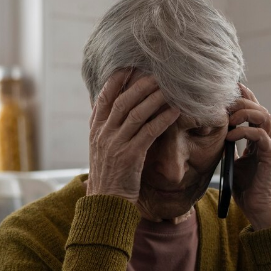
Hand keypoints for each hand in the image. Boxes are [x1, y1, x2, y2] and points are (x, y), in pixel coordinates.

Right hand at [86, 71, 179, 202]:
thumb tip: (120, 110)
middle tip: (157, 74)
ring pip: (136, 114)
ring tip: (170, 88)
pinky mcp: (130, 156)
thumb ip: (109, 130)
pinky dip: (163, 119)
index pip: (104, 98)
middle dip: (140, 85)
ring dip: (155, 99)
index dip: (116, 80)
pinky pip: (149, 132)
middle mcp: (103, 134)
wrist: (106, 203)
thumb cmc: (110, 176)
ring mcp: (115, 144)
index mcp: (95, 130)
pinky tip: (175, 112)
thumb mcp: (102, 149)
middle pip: (122, 101)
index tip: (129, 67)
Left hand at [227, 84, 270, 229]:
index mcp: (262, 140)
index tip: (229, 89)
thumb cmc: (246, 189)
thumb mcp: (233, 163)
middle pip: (261, 109)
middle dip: (242, 102)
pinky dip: (244, 132)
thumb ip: (231, 148)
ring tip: (229, 117)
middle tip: (224, 103)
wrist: (258, 210)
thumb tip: (217, 135)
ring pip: (265, 117)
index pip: (255, 112)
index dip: (244, 98)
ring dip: (245, 113)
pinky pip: (260, 135)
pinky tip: (230, 136)